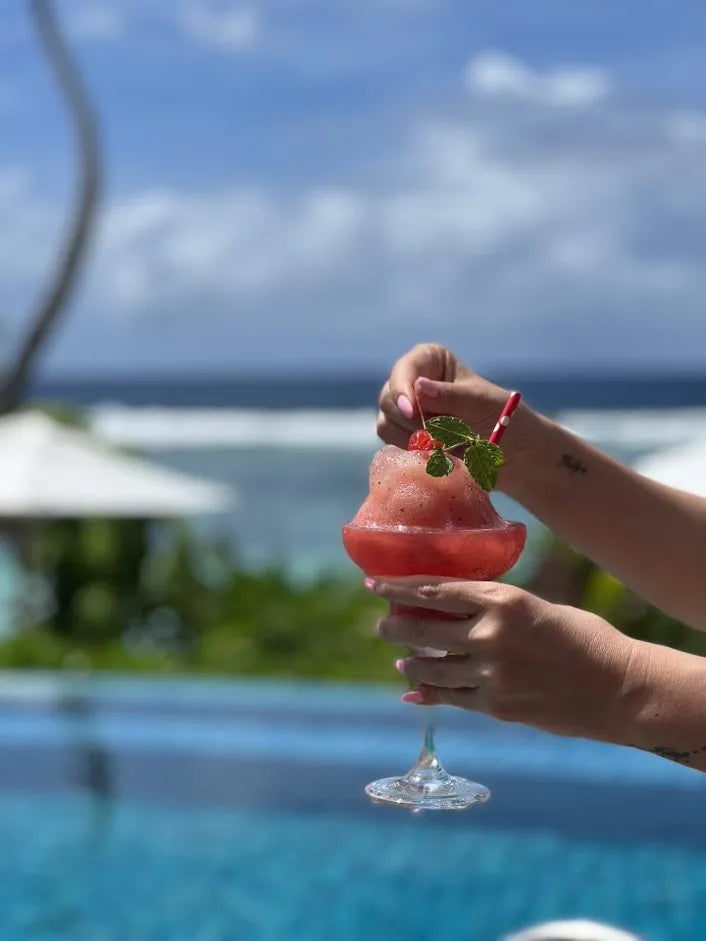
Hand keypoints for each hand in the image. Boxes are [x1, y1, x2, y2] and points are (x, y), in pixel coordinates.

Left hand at [369, 576, 646, 744]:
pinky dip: (427, 696)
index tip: (373, 584)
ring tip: (400, 662)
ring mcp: (491, 673)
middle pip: (421, 629)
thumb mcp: (536, 608)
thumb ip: (494, 609)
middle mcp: (490, 634)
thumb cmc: (582, 638)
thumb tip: (453, 610)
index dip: (398, 588)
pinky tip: (412, 693)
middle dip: (394, 626)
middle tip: (382, 625)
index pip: (435, 590)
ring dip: (409, 664)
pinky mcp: (496, 706)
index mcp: (503, 599)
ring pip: (429, 668)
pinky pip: (449, 699)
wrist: (620, 688)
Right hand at [376, 343, 531, 489]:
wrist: (515, 454)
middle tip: (440, 436)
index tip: (415, 413)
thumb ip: (449, 396)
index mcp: (430, 360)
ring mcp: (406, 410)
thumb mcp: (479, 404)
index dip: (403, 391)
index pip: (404, 370)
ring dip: (414, 438)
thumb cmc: (502, 419)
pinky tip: (438, 453)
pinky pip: (393, 445)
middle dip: (412, 420)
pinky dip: (413, 452)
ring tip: (447, 444)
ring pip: (387, 423)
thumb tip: (418, 387)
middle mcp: (413, 381)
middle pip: (389, 399)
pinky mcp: (405, 437)